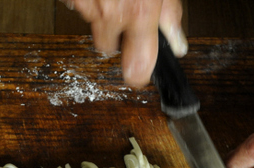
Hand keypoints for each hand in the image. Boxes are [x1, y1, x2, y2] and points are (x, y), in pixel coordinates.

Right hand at [62, 0, 186, 86]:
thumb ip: (169, 14)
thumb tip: (177, 44)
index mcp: (139, 12)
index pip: (136, 69)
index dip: (138, 75)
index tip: (139, 75)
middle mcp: (110, 12)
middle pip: (105, 47)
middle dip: (113, 37)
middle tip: (124, 18)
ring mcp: (85, 2)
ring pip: (90, 22)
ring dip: (99, 13)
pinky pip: (76, 3)